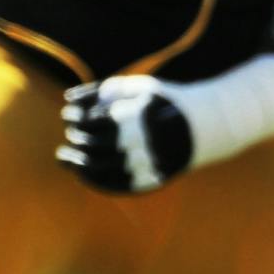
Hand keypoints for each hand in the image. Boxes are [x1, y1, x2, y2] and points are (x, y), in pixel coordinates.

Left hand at [57, 77, 192, 192]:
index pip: (92, 121)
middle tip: (71, 135)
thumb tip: (69, 99)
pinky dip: (94, 181)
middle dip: (76, 140)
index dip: (75, 118)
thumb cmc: (166, 102)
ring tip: (66, 158)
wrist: (207, 128)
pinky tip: (81, 173)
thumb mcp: (139, 86)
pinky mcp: (152, 181)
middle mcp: (143, 143)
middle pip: (94, 145)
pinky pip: (117, 186)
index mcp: (137, 117)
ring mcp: (148, 165)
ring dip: (78, 164)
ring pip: (102, 170)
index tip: (68, 114)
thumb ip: (104, 90)